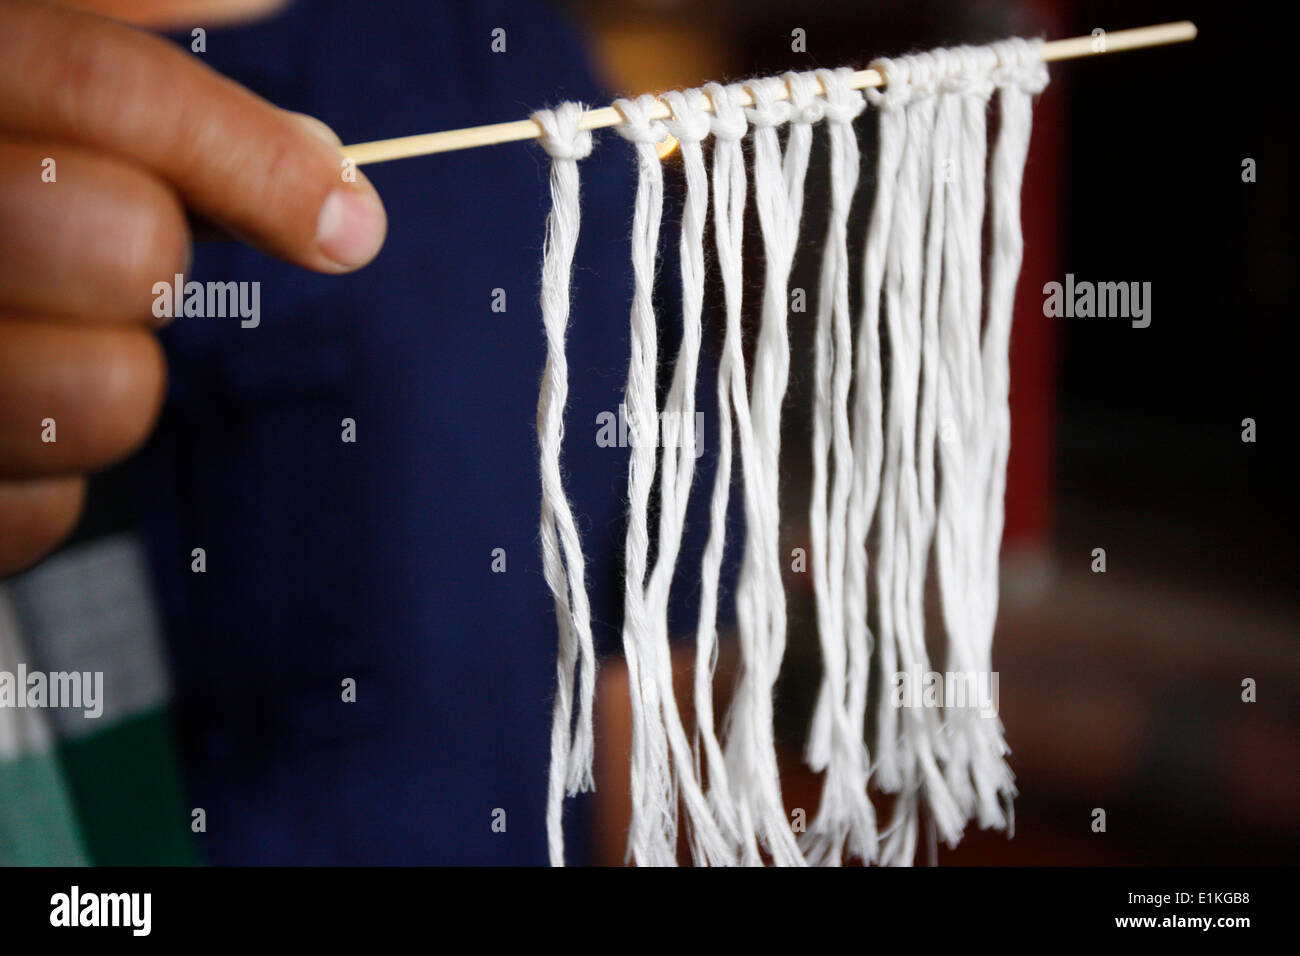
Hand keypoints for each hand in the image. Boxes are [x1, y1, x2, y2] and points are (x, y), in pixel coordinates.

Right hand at [0, 0, 386, 573]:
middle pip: (121, 243)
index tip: (345, 214)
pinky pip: (45, 512)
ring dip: (113, 371)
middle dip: (154, 249)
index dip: (250, 154)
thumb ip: (108, 12)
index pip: (101, 87)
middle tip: (114, 248)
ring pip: (111, 396)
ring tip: (37, 334)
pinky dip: (49, 475)